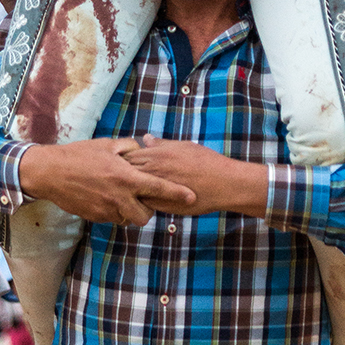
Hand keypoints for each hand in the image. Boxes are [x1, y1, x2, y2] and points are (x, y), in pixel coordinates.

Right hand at [17, 137, 197, 223]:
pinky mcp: (95, 217)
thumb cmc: (80, 154)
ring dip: (130, 210)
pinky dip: (115, 211)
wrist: (52, 173)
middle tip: (144, 197)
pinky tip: (107, 196)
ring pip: (129, 219)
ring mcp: (106, 210)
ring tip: (122, 195)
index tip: (192, 197)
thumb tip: (143, 148)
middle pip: (146, 216)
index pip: (158, 188)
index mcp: (126, 177)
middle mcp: (119, 197)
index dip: (177, 193)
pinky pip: (113, 218)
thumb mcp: (108, 144)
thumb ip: (129, 148)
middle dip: (150, 210)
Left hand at [122, 135, 267, 216]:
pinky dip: (140, 202)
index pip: (127, 156)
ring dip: (130, 189)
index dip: (123, 159)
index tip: (122, 161)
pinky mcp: (163, 207)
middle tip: (121, 176)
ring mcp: (157, 191)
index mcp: (156, 155)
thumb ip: (160, 145)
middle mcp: (153, 172)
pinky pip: (143, 204)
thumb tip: (145, 138)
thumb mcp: (182, 146)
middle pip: (125, 173)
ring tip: (130, 189)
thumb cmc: (205, 161)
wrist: (223, 183)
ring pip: (132, 191)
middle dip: (122, 174)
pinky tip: (143, 200)